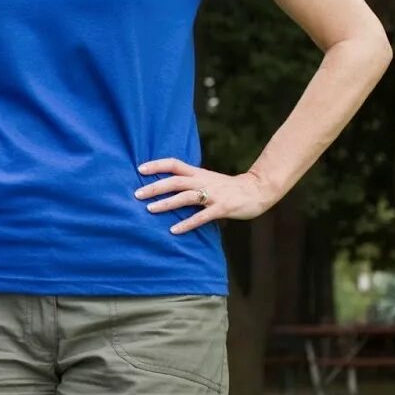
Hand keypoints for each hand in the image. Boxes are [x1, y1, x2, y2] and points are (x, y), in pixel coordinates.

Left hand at [135, 158, 274, 234]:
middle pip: (175, 181)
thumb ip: (190, 181)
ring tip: (149, 209)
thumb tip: (166, 187)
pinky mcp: (222, 208)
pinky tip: (173, 230)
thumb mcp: (207, 179)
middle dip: (155, 187)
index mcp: (198, 173)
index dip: (157, 165)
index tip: (139, 168)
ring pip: (185, 197)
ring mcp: (213, 195)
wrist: (258, 190)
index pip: (174, 164)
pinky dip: (187, 223)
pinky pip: (201, 216)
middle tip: (136, 194)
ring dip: (166, 203)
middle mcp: (203, 181)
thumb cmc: (228, 187)